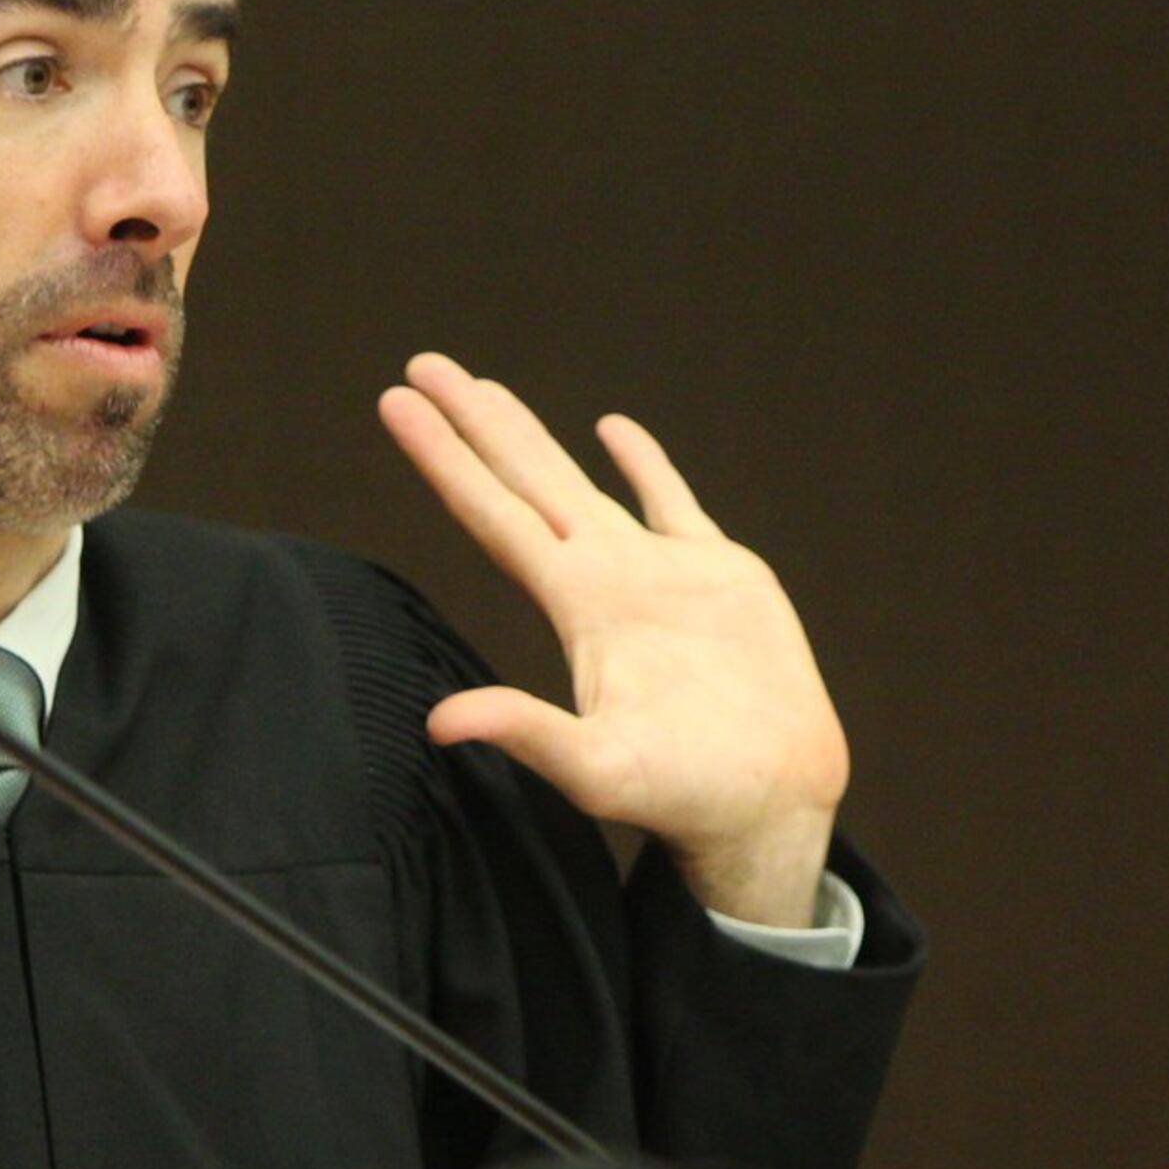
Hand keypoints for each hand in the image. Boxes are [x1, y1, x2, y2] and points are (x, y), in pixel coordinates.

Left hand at [377, 353, 848, 929]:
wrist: (770, 803)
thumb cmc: (685, 796)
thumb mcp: (597, 770)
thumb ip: (526, 734)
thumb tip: (438, 723)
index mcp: (575, 605)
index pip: (492, 515)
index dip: (445, 459)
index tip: (398, 403)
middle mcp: (604, 578)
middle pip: (522, 482)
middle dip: (473, 424)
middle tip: (420, 366)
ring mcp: (659, 572)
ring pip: (579, 482)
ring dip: (531, 435)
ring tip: (486, 388)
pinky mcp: (721, 575)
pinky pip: (672, 502)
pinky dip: (644, 462)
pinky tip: (614, 428)